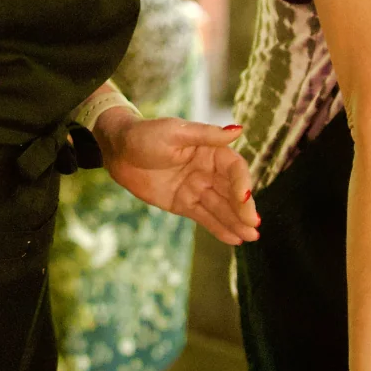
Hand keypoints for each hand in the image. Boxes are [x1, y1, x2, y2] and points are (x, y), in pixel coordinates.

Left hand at [98, 114, 259, 243]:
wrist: (118, 151)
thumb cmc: (145, 135)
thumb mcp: (174, 132)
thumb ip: (206, 135)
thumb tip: (238, 131)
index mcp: (210, 150)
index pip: (234, 168)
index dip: (242, 184)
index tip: (245, 199)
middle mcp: (208, 171)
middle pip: (231, 191)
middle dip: (243, 208)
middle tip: (253, 225)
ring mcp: (196, 188)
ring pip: (221, 207)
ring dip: (236, 222)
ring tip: (251, 237)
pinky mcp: (183, 204)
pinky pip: (204, 217)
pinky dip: (219, 228)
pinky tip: (234, 239)